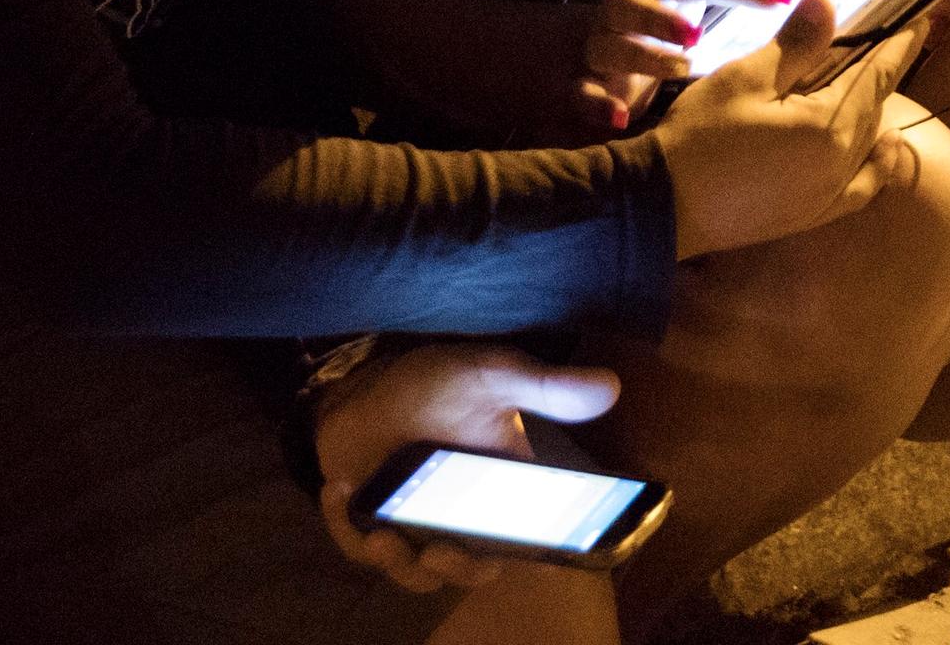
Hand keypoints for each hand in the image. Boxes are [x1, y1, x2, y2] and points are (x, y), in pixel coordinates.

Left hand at [314, 344, 621, 593]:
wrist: (362, 388)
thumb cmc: (432, 385)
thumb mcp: (488, 376)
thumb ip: (543, 388)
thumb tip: (610, 386)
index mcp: (502, 491)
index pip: (532, 536)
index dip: (539, 554)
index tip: (537, 558)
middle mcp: (463, 521)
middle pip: (474, 567)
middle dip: (459, 568)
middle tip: (439, 552)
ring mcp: (415, 528)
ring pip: (417, 572)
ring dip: (399, 563)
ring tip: (381, 537)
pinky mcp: (369, 528)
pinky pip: (360, 547)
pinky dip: (347, 528)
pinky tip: (338, 491)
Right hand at [574, 0, 790, 132]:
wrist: (607, 63)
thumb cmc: (667, 15)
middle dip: (666, 13)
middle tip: (698, 29)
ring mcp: (603, 39)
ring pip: (612, 43)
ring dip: (644, 56)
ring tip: (681, 68)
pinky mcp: (587, 79)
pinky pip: (583, 88)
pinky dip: (596, 101)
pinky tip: (616, 115)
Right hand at [648, 0, 932, 258]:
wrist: (665, 207)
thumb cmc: (702, 135)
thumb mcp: (747, 78)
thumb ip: (796, 44)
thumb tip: (828, 2)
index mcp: (831, 128)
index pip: (877, 77)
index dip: (899, 47)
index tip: (920, 24)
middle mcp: (842, 167)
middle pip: (876, 113)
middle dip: (882, 78)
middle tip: (884, 48)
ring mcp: (827, 198)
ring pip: (871, 151)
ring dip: (876, 119)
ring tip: (874, 96)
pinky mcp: (809, 217)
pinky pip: (860, 188)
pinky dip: (873, 167)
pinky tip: (872, 154)